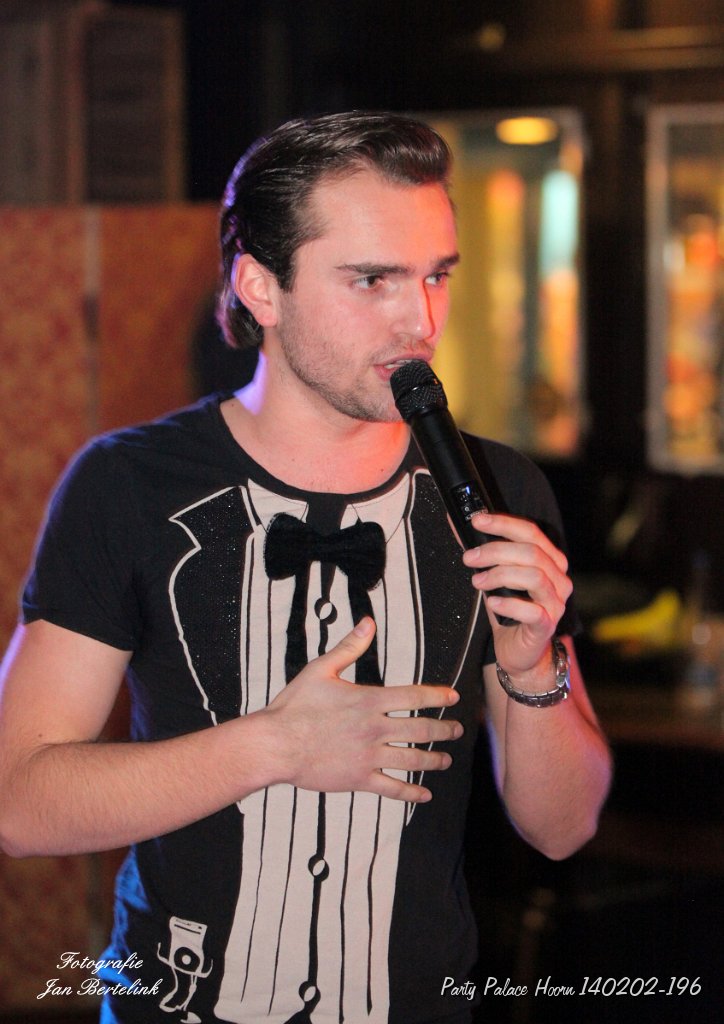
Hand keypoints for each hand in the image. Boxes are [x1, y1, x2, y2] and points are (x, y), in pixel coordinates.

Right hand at [264, 618, 461, 801]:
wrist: (275, 744)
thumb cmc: (294, 705)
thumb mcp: (321, 670)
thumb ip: (349, 647)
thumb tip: (368, 623)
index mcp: (369, 700)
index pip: (414, 697)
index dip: (437, 696)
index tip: (453, 697)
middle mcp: (375, 729)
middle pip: (422, 730)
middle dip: (445, 730)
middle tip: (457, 730)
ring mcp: (369, 756)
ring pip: (413, 760)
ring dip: (434, 760)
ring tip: (446, 760)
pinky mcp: (358, 779)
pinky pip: (392, 788)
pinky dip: (411, 793)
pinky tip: (424, 795)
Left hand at [462, 511, 572, 681]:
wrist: (519, 650)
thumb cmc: (509, 610)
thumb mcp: (495, 576)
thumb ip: (483, 553)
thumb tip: (457, 525)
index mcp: (550, 561)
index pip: (531, 532)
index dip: (504, 523)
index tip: (477, 521)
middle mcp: (559, 579)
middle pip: (531, 552)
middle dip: (495, 551)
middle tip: (469, 558)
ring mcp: (556, 603)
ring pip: (534, 576)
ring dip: (500, 574)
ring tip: (477, 581)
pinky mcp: (547, 626)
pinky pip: (533, 611)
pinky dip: (509, 604)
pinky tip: (493, 602)